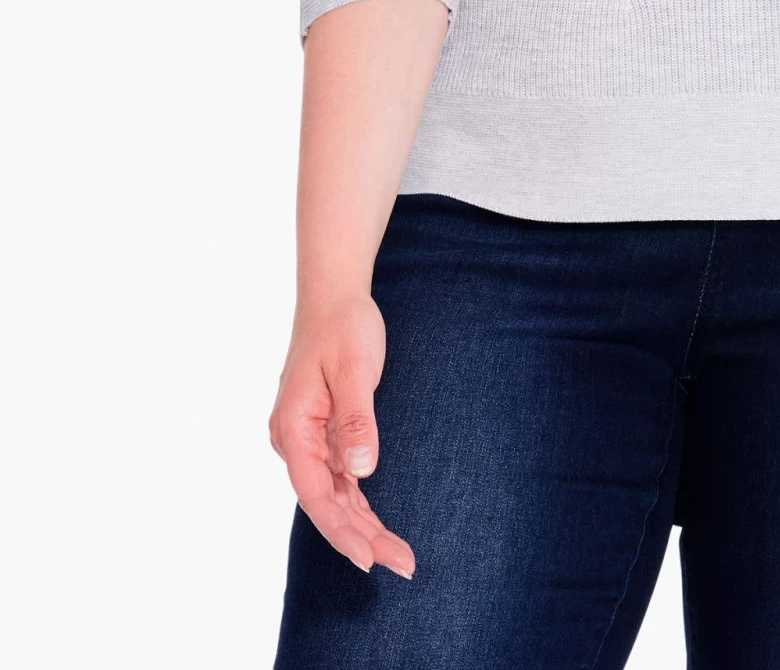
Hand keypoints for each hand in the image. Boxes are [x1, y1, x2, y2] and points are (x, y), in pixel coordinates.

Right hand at [268, 294, 415, 578]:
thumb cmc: (343, 327)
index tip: (368, 559)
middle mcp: (295, 442)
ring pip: (335, 496)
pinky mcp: (323, 435)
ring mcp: (308, 441)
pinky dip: (359, 504)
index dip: (341, 531)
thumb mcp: (355, 369)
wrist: (334, 296)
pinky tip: (378, 528)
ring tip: (399, 557)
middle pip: (328, 503)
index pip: (316, 494)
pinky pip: (340, 480)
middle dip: (362, 538)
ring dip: (364, 526)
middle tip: (404, 565)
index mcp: (293, 429)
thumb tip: (361, 472)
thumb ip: (356, 421)